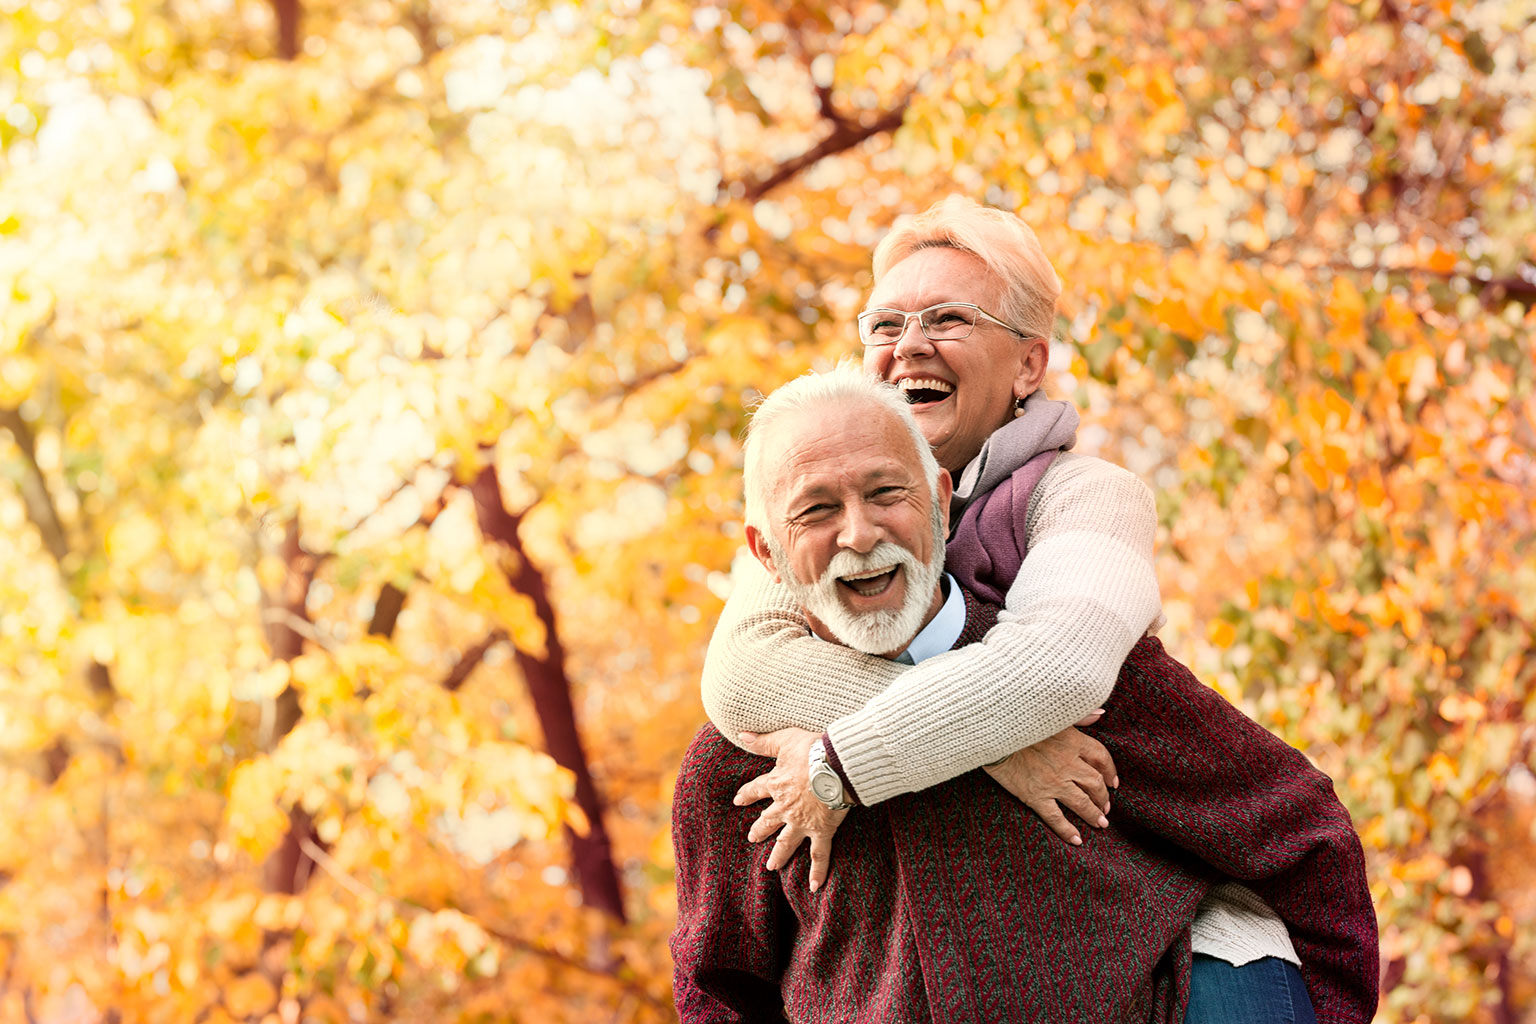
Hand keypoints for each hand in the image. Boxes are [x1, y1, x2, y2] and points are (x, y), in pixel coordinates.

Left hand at [733, 727, 849, 891]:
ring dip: (778, 855)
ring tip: (771, 866)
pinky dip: (817, 872)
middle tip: (752, 838)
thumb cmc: (812, 750)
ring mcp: (802, 822)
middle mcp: (785, 807)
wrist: (837, 766)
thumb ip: (763, 741)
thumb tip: (741, 734)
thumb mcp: (784, 740)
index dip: (747, 795)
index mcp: (776, 784)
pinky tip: (813, 886)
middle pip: (768, 821)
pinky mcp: (821, 831)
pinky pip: (819, 856)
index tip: (739, 801)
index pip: (756, 790)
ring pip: (787, 842)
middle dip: (760, 830)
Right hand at [984, 723, 1117, 845]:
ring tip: (1100, 823)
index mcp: (1073, 742)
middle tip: (1106, 806)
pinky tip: (1076, 840)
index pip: (1101, 758)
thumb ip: (1079, 715)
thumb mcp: (1053, 714)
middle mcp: (1068, 764)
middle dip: (1103, 797)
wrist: (993, 735)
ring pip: (1081, 803)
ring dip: (1093, 815)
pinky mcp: (1036, 796)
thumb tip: (1100, 713)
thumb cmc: (1021, 721)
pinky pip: (1056, 818)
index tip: (1113, 782)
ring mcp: (1053, 782)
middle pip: (1095, 784)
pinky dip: (1067, 831)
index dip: (1110, 771)